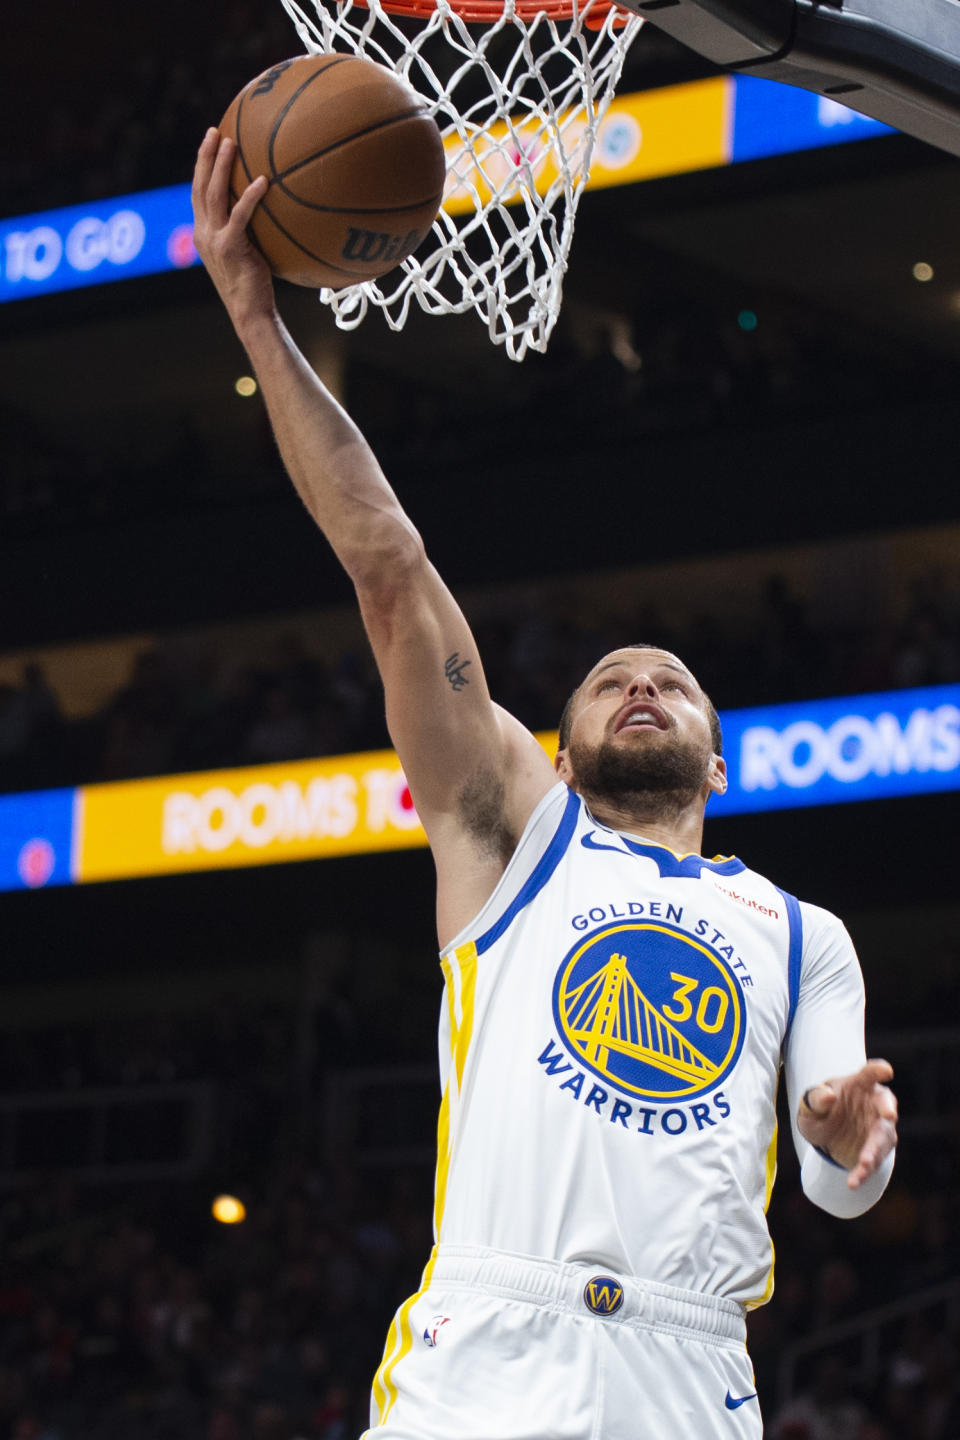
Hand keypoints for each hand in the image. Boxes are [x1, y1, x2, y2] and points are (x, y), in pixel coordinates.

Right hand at [191, 127, 273, 322]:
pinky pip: (240, 216)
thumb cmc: (253, 286)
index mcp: (203, 234)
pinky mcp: (230, 248)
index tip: (208, 143)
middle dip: (205, 156)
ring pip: (213, 194)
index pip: (197, 193)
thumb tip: (267, 212)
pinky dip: (250, 196)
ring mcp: (214, 241)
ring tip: (231, 142)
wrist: (250, 312)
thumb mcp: (244, 254)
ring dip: (220, 166)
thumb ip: (244, 232)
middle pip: (199, 187)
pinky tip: (263, 181)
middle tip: (214, 131)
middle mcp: (203, 234)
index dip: (201, 167)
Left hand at [798, 1058, 897, 1189]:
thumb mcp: (810, 1104)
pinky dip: (865, 1172)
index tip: (886, 1071)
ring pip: (883, 1137)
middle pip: (886, 1103)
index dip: (878, 1070)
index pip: (869, 1074)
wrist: (825, 1133)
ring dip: (875, 1150)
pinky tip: (853, 1182)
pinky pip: (875, 1161)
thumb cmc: (819, 1109)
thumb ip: (816, 1098)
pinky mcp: (878, 1149)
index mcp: (858, 1084)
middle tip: (888, 1115)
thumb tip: (829, 1095)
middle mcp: (874, 1103)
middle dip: (887, 1109)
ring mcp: (879, 1126)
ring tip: (865, 1163)